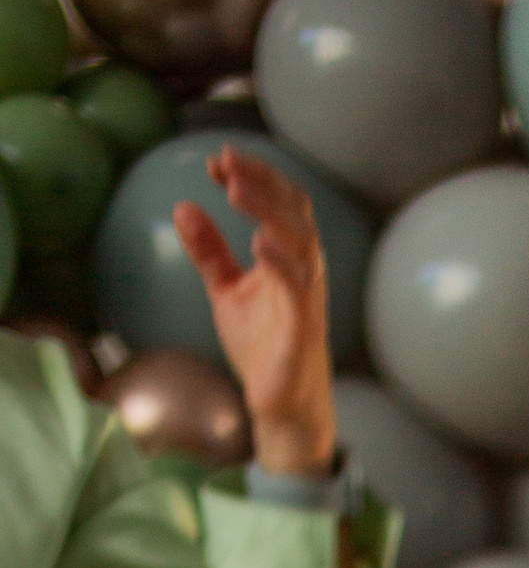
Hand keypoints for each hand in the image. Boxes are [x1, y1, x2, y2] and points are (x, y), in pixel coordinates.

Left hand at [170, 151, 335, 477]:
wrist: (281, 404)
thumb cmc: (262, 347)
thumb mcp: (227, 290)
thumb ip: (209, 251)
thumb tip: (183, 207)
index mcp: (288, 258)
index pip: (278, 203)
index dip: (252, 177)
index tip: (216, 163)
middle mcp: (303, 271)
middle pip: (293, 212)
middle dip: (261, 182)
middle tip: (227, 163)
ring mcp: (307, 298)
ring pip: (300, 242)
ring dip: (268, 212)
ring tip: (235, 191)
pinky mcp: (304, 329)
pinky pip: (300, 290)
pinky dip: (282, 263)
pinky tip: (260, 241)